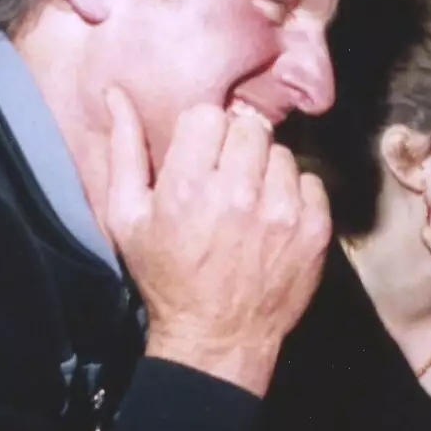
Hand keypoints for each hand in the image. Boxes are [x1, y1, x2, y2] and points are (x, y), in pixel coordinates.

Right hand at [103, 88, 331, 395]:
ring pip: (281, 153)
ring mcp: (281, 212)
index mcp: (189, 185)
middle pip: (250, 128)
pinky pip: (309, 182)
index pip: (210, 115)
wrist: (217, 337)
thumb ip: (125, 150)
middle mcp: (239, 193)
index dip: (204, 133)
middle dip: (236, 147)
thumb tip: (117, 93)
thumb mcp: (127, 217)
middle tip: (226, 178)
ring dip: (266, 170)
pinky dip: (294, 194)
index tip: (201, 156)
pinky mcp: (313, 230)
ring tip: (248, 202)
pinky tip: (272, 218)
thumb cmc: (166, 275)